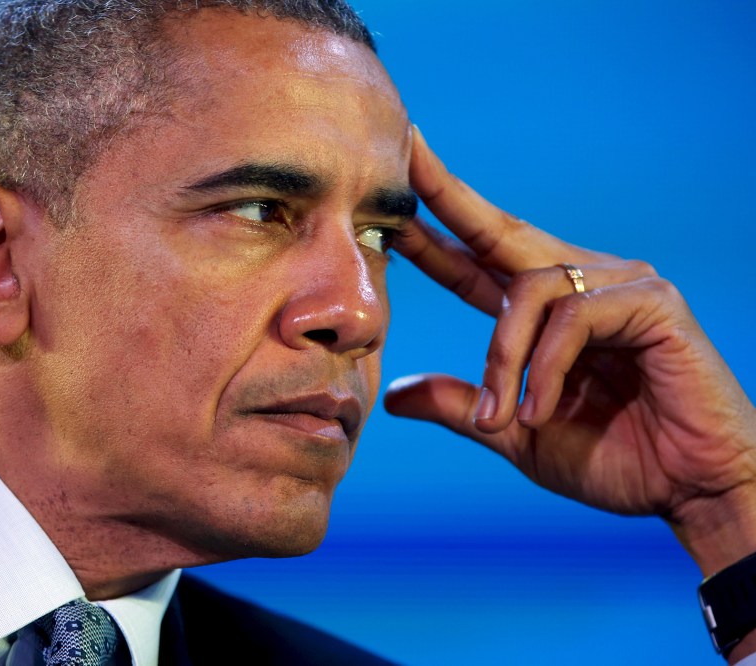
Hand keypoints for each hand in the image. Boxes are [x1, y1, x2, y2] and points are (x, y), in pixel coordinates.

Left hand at [385, 126, 755, 577]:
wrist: (691, 491)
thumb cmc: (616, 460)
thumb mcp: (515, 432)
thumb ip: (460, 406)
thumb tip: (392, 395)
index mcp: (543, 312)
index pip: (474, 262)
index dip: (431, 235)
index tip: (386, 208)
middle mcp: (579, 284)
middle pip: (497, 229)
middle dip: (447, 195)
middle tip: (406, 154)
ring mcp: (618, 286)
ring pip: (528, 291)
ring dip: (505, 359)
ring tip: (503, 417)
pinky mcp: (652, 301)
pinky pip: (574, 317)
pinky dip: (549, 367)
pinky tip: (542, 409)